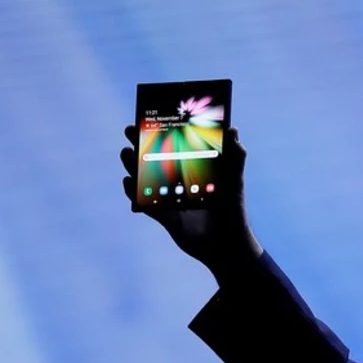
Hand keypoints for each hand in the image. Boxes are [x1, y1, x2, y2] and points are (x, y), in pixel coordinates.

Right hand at [121, 125, 262, 281]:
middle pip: (154, 160)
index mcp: (193, 170)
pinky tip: (128, 183)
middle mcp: (178, 182)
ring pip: (145, 180)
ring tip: (126, 154)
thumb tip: (233, 129)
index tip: (149, 118)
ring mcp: (169, 199)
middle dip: (140, 145)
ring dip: (133, 167)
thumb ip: (235, 157)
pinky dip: (134, 195)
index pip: (174, 147)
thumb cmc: (233, 210)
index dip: (161, 132)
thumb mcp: (234, 181)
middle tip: (129, 132)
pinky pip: (145, 204)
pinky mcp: (164, 217)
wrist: (228, 244)